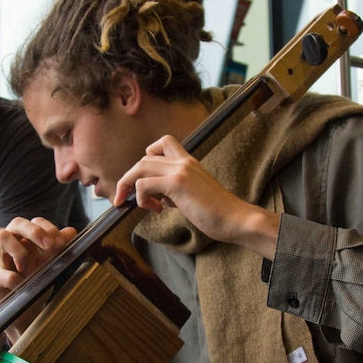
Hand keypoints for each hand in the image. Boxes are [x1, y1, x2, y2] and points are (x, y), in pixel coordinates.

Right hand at [0, 217, 76, 307]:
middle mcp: (8, 244)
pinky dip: (10, 278)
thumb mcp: (48, 266)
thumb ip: (57, 249)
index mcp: (24, 239)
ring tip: (27, 268)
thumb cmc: (32, 284)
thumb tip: (71, 231)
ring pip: (1, 237)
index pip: (34, 222)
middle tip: (49, 244)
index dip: (48, 228)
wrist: (20, 314)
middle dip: (34, 231)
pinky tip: (19, 285)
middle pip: (16, 223)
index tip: (60, 242)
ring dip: (19, 251)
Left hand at [112, 135, 278, 257]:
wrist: (237, 219)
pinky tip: (156, 210)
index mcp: (189, 162)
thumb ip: (177, 189)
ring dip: (130, 186)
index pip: (162, 143)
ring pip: (140, 168)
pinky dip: (142, 198)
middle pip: (144, 158)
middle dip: (129, 178)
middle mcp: (184, 162)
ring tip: (140, 204)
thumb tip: (159, 196)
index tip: (146, 179)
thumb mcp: (195, 193)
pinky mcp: (177, 184)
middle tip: (125, 197)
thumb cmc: (218, 212)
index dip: (148, 158)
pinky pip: (144, 184)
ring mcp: (180, 171)